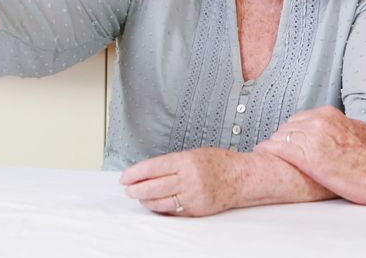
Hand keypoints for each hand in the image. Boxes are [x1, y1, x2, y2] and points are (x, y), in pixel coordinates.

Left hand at [119, 148, 242, 216]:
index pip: (152, 168)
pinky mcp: (196, 210)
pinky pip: (171, 211)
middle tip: (127, 189)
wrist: (241, 178)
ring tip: (139, 196)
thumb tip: (146, 171)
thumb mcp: (193, 154)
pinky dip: (159, 208)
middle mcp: (189, 179)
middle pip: (152, 187)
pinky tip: (154, 203)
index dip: (134, 173)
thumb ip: (171, 163)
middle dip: (135, 189)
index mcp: (186, 161)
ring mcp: (193, 196)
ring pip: (159, 202)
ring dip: (145, 200)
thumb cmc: (218, 163)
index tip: (124, 177)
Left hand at [255, 106, 365, 205]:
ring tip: (266, 155)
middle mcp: (318, 122)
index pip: (300, 119)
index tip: (289, 141)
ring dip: (274, 146)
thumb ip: (341, 126)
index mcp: (330, 114)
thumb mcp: (357, 130)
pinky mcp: (306, 157)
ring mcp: (311, 138)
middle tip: (276, 150)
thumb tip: (337, 128)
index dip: (293, 132)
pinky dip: (267, 150)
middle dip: (282, 139)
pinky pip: (278, 149)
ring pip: (281, 137)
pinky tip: (261, 154)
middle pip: (288, 127)